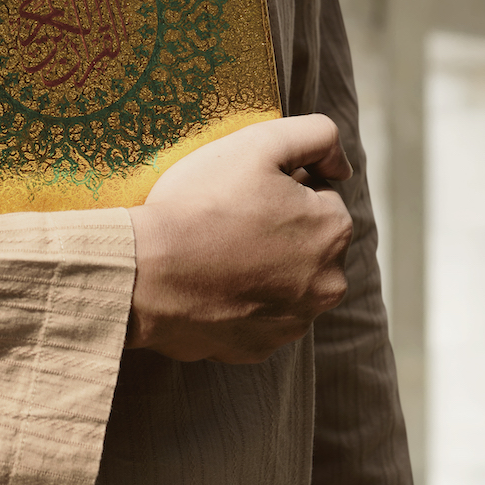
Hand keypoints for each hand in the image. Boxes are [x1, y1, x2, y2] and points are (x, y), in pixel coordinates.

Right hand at [125, 114, 353, 363]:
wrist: (145, 273)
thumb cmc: (198, 205)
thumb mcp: (256, 144)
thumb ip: (314, 135)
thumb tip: (340, 164)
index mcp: (333, 230)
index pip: (316, 196)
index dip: (277, 188)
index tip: (240, 192)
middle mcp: (327, 283)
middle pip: (303, 244)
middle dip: (275, 232)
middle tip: (224, 221)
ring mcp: (292, 322)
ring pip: (282, 284)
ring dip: (258, 270)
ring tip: (211, 254)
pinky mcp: (257, 349)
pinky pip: (252, 319)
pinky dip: (235, 303)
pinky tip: (204, 286)